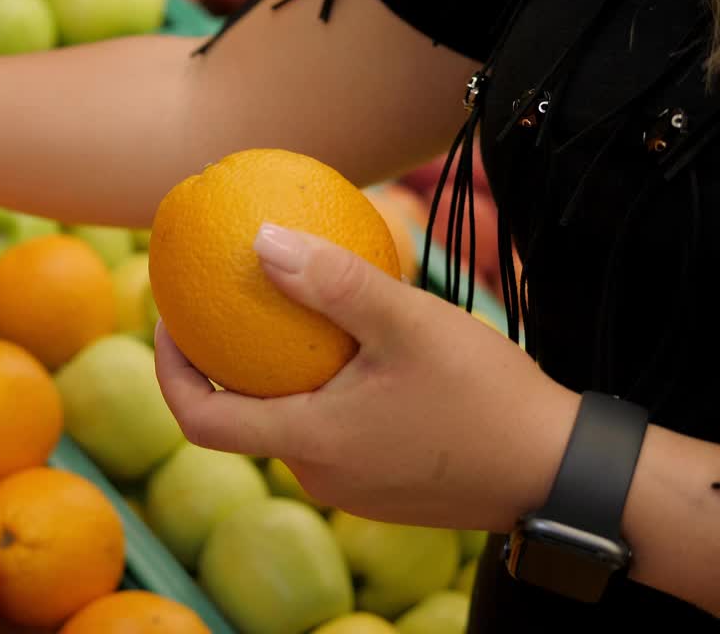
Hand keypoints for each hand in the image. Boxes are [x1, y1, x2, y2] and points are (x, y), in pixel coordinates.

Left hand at [154, 223, 580, 532]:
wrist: (561, 473)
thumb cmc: (488, 398)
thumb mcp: (408, 323)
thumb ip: (333, 282)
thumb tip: (259, 239)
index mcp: (309, 444)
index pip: (200, 417)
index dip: (168, 370)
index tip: (167, 320)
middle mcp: (319, 476)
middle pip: (240, 421)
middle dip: (221, 364)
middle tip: (220, 306)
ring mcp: (351, 489)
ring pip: (288, 426)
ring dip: (275, 377)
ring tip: (285, 317)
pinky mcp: (382, 488)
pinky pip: (329, 435)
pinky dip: (317, 393)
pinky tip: (346, 350)